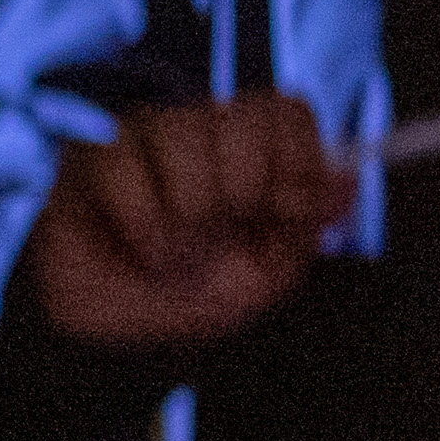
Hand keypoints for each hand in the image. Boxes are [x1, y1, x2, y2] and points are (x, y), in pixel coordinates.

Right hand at [21, 93, 346, 355]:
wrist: (113, 329)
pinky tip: (143, 250)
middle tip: (223, 231)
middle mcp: (200, 133)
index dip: (295, 158)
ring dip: (189, 209)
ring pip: (184, 129)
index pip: (286, 111)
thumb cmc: (186, 298)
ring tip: (177, 253)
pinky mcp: (92, 155)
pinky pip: (124, 159)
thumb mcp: (264, 275)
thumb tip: (347, 183)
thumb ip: (305, 225)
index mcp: (249, 154)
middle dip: (243, 187)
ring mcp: (144, 137)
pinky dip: (142, 220)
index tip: (284, 211)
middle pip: (244, 115)